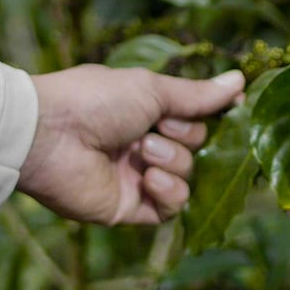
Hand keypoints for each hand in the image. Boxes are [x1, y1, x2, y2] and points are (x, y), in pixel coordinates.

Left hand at [16, 66, 244, 224]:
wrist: (49, 135)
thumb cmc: (95, 100)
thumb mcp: (152, 89)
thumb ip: (197, 95)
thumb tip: (240, 81)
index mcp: (145, 113)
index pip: (195, 118)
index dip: (212, 115)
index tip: (235, 107)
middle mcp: (144, 145)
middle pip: (197, 147)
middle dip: (184, 136)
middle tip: (157, 127)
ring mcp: (138, 178)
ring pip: (187, 176)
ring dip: (173, 161)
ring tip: (143, 152)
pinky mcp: (132, 208)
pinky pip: (172, 207)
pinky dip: (169, 191)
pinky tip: (150, 177)